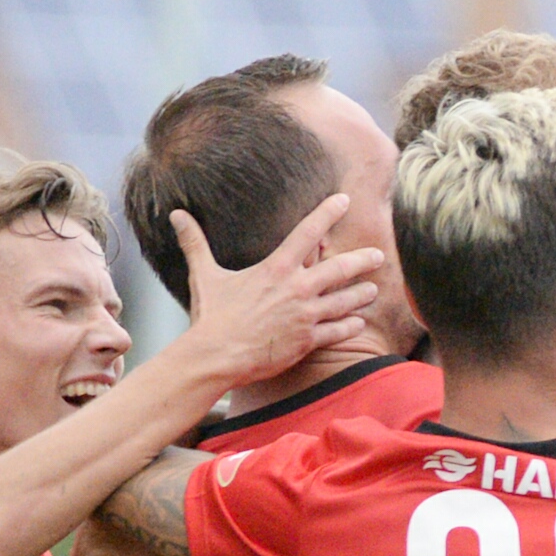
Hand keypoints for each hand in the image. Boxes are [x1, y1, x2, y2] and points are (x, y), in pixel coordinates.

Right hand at [163, 194, 387, 377]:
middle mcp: (297, 289)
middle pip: (340, 269)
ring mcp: (305, 316)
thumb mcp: (205, 275)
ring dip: (361, 295)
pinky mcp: (307, 341)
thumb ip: (195, 243)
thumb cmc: (211, 315)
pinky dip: (350, 326)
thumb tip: (176, 215)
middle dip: (363, 260)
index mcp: (277, 268)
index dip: (328, 212)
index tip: (344, 199)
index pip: (308, 232)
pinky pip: (337, 332)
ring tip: (372, 290)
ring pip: (345, 301)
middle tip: (379, 255)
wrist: (217, 355)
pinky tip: (359, 322)